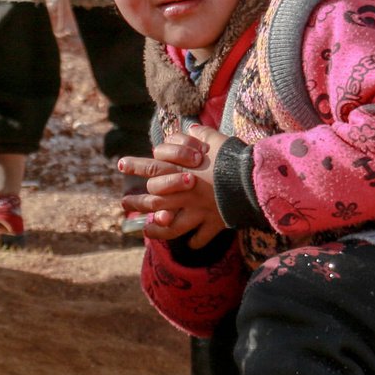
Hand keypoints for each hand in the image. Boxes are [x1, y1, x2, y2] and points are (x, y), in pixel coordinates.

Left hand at [118, 121, 226, 247]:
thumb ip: (201, 135)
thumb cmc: (233, 157)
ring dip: (156, 229)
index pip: (153, 167)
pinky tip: (190, 244)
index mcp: (184, 173)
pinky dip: (195, 242)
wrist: (254, 180)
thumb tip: (191, 129)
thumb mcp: (216, 140)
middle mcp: (186, 195)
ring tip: (145, 230)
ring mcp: (199, 211)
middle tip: (125, 202)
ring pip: (171, 226)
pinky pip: (201, 237)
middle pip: (154, 201)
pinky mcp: (214, 223)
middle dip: (137, 202)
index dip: (135, 166)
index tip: (120, 164)